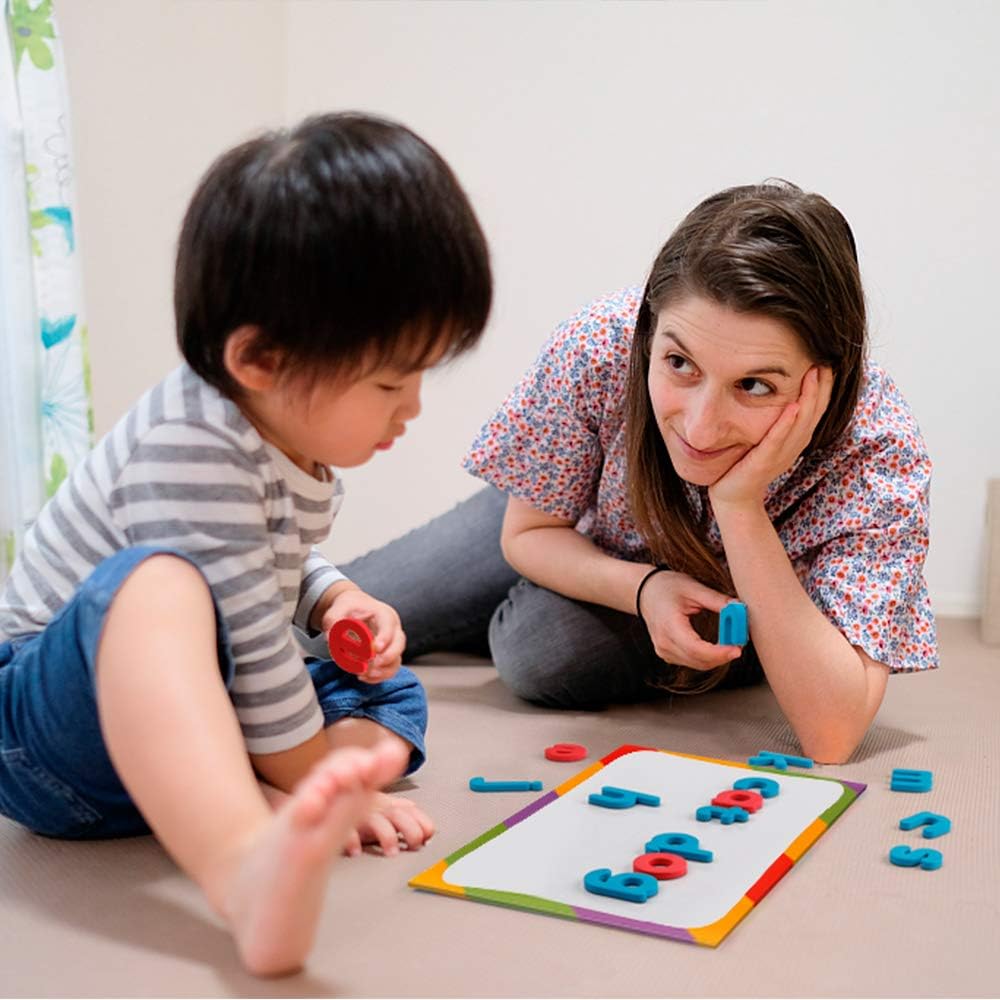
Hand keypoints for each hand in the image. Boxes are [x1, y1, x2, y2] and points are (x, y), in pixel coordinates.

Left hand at [321, 589, 404, 682]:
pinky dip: (377, 677)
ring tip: (363, 674)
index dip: (385, 638)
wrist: (353, 611)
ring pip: (396, 660)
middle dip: (387, 657)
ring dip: (382, 671)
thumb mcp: (337, 610)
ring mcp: (391, 644)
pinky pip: (389, 670)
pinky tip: (362, 677)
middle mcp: (392, 630)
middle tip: (371, 664)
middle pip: (399, 644)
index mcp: (383, 614)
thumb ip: (334, 620)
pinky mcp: (387, 657)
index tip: (375, 649)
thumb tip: (332, 635)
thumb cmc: (348, 609)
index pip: (389, 625)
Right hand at [343, 792, 434, 856]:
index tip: (428, 835)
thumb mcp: (386, 808)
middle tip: (414, 844)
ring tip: (391, 852)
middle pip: (399, 815)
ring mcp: (361, 815)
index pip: (412, 811)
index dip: (423, 822)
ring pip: (377, 821)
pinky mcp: (342, 823)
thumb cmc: (364, 809)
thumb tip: (429, 830)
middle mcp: (378, 808)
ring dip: (387, 837)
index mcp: (390, 805)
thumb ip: (406, 816)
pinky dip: (353, 841)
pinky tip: (356, 851)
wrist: (333, 793)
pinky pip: (347, 831)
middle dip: (411, 830)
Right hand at [638, 569, 741, 670]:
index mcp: (668, 625)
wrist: (646, 593)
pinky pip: (693, 662)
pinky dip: (709, 657)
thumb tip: (739, 609)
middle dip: (723, 654)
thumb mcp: (693, 588)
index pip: (695, 648)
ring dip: (718, 657)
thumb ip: (717, 600)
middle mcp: (664, 643)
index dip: (718, 652)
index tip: (737, 648)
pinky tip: (718, 645)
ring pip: (699, 664)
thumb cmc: (666, 587)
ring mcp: (665, 651)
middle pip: (699, 660)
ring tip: (731, 640)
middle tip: (740, 641)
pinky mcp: (669, 655)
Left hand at [708, 365, 834, 511]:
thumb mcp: (765, 438)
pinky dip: (786, 423)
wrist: (732, 496)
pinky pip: (777, 440)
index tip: (826, 362)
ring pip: (801, 423)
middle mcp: (793, 447)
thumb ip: (775, 419)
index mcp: (795, 440)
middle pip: (815, 413)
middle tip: (825, 360)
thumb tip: (778, 389)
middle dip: (821, 386)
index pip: (816, 409)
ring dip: (809, 397)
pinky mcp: (764, 462)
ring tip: (813, 373)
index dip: (823, 387)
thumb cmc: (745, 464)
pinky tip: (793, 406)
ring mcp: (780, 456)